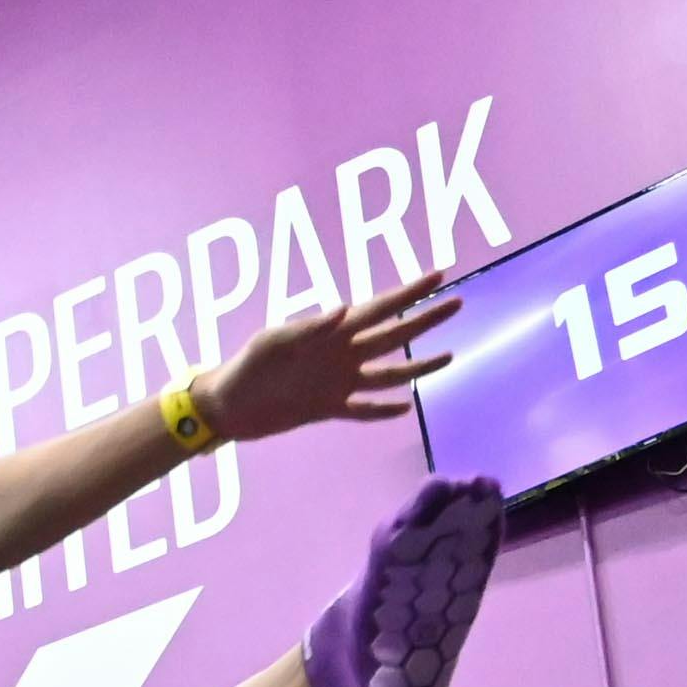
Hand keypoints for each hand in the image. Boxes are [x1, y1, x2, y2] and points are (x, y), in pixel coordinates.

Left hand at [206, 277, 464, 444]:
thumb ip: (311, 328)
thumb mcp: (275, 342)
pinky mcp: (328, 409)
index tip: (439, 276)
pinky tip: (406, 407)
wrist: (228, 406)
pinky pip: (364, 410)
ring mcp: (338, 383)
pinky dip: (384, 410)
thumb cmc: (247, 366)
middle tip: (457, 303)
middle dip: (426, 319)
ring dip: (418, 366)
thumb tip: (345, 309)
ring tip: (448, 356)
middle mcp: (342, 355)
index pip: (380, 307)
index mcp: (333, 333)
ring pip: (390, 375)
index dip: (410, 292)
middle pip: (395, 335)